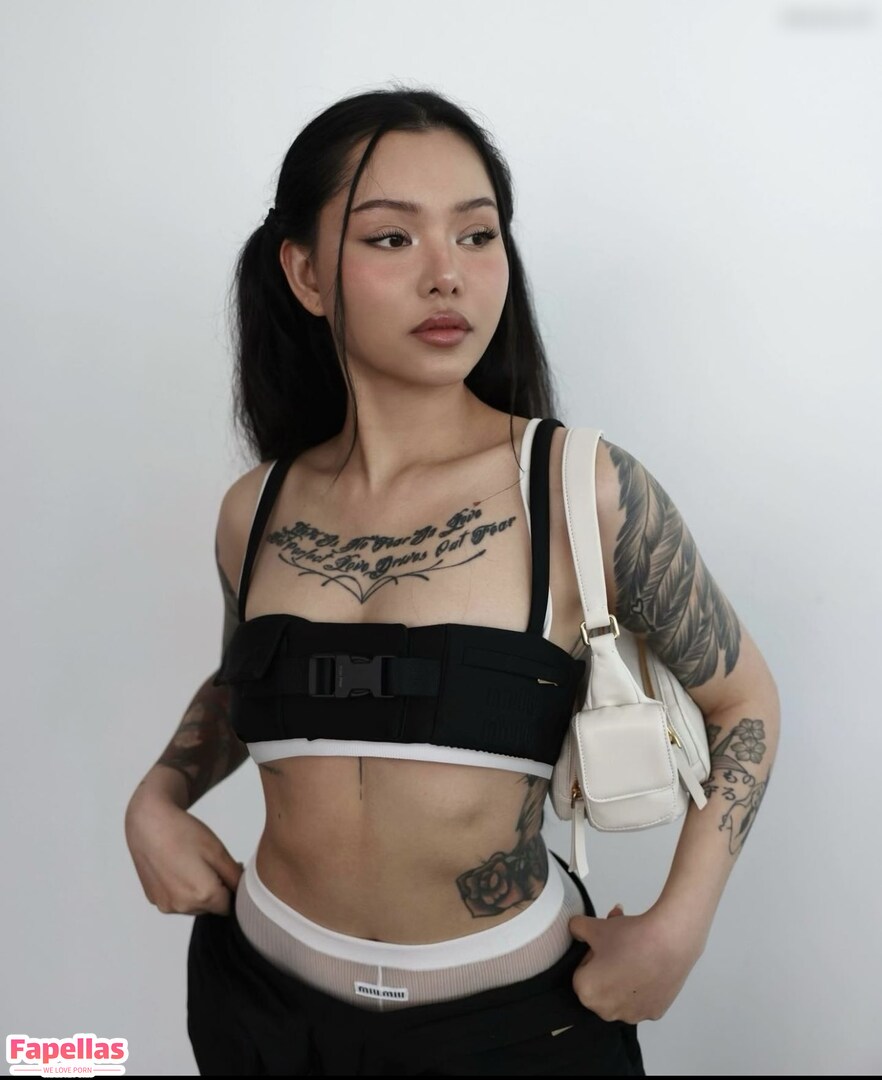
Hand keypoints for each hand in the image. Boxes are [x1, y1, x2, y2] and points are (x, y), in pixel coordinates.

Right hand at [124, 787, 242, 915]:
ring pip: (193, 905)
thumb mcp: (218, 851)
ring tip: (190, 862)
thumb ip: (235, 876)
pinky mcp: (154, 899)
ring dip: (197, 891)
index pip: (229, 905)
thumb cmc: (183, 833)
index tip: (227, 870)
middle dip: (215, 889)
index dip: (231, 888)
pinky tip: (177, 867)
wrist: (148, 823)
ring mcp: (166, 905)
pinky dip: (180, 889)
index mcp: (203, 895)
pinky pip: (176, 900)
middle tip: (208, 862)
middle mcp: (182, 906)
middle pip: (210, 907)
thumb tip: (242, 891)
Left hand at [568, 902, 703, 1023]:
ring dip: (623, 975)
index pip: (582, 973)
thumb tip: (575, 930)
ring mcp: (632, 1015)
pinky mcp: (654, 1013)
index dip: (592, 956)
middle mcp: (607, 1012)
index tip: (604, 944)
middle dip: (606, 966)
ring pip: (620, 994)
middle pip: (600, 985)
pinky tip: (650, 966)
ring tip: (636, 952)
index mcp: (587, 994)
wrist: (669, 941)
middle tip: (619, 945)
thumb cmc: (628, 937)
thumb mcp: (594, 925)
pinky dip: (642, 985)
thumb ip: (576, 927)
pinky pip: (640, 999)